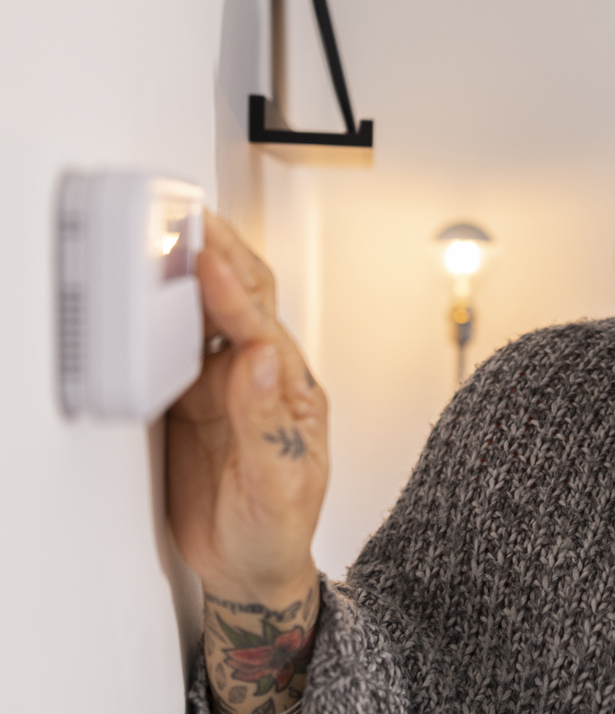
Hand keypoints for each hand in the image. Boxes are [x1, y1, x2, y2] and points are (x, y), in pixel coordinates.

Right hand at [167, 213, 327, 601]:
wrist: (252, 568)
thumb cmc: (278, 529)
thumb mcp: (279, 484)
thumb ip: (267, 422)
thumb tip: (261, 359)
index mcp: (293, 392)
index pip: (260, 330)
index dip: (232, 293)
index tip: (209, 257)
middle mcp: (262, 379)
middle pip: (244, 302)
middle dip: (222, 256)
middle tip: (193, 216)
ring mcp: (224, 388)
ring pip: (209, 316)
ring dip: (193, 274)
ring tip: (171, 235)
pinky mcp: (191, 402)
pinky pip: (176, 348)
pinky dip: (163, 315)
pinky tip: (150, 291)